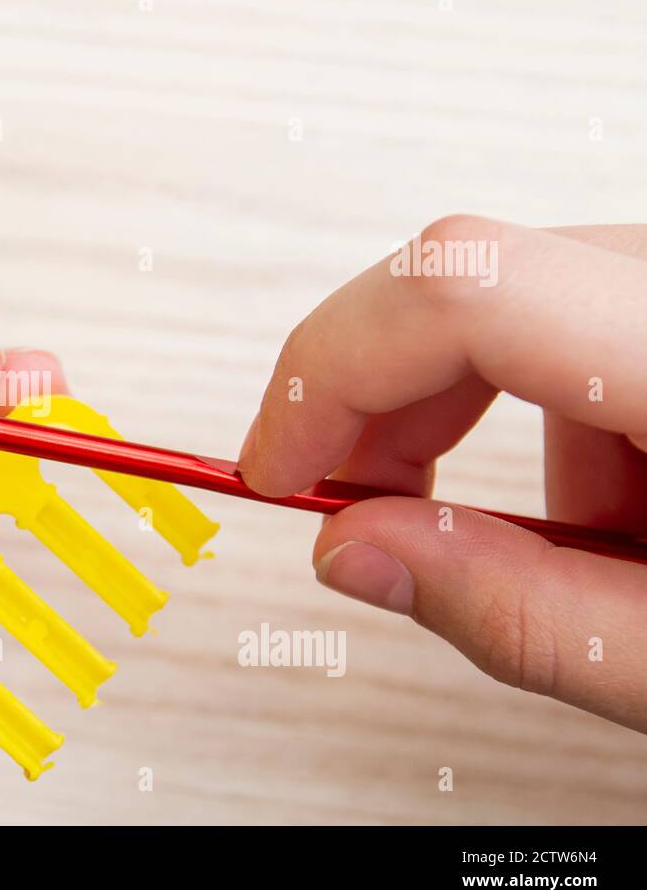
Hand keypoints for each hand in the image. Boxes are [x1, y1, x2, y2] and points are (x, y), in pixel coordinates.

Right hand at [238, 217, 646, 732]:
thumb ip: (518, 610)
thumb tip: (354, 552)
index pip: (464, 292)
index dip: (329, 370)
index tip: (277, 468)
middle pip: (474, 278)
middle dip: (378, 400)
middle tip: (356, 506)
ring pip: (523, 291)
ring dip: (474, 411)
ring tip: (537, 534)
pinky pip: (583, 309)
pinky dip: (553, 405)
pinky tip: (612, 498)